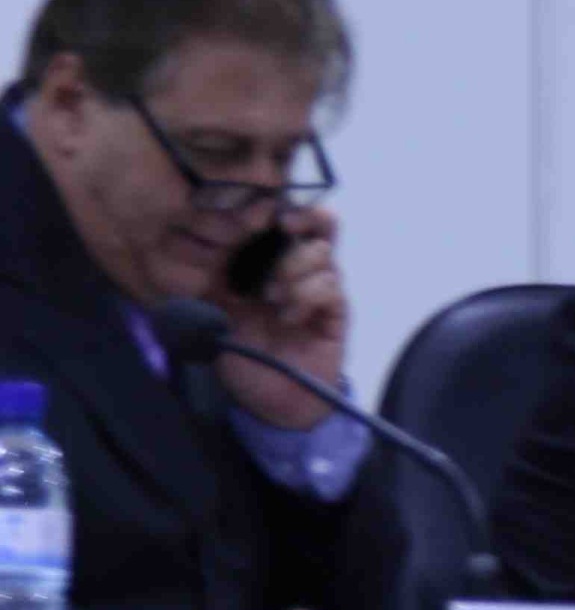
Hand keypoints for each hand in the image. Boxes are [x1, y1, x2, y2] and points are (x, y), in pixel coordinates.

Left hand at [213, 208, 349, 430]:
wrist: (274, 401)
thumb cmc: (241, 357)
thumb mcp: (209, 314)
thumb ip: (206, 281)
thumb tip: (201, 243)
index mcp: (264, 264)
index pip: (277, 221)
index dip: (272, 208)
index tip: (257, 212)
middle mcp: (296, 269)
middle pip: (316, 222)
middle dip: (302, 217)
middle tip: (285, 224)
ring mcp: (320, 288)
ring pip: (322, 252)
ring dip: (295, 269)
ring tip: (273, 298)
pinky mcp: (337, 309)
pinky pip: (330, 285)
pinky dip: (307, 296)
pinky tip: (290, 317)